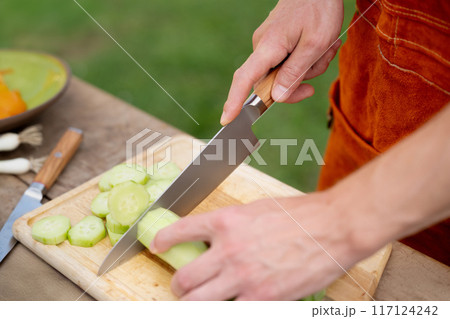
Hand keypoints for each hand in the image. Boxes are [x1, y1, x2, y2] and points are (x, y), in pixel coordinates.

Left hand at [151, 193, 363, 299]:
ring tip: (196, 302)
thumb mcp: (258, 209)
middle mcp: (228, 250)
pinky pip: (229, 313)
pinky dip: (224, 311)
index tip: (157, 245)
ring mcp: (243, 277)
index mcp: (227, 221)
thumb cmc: (301, 214)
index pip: (180, 231)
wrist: (334, 227)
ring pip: (197, 302)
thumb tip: (217, 237)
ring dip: (192, 304)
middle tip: (181, 286)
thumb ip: (233, 225)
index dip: (163, 240)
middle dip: (177, 285)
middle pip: (183, 277)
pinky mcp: (262, 298)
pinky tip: (226, 307)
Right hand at [221, 0, 343, 124]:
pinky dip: (306, 59)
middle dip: (299, 81)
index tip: (227, 119)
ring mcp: (268, 45)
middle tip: (321, 63)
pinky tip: (319, 45)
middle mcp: (263, 47)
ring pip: (285, 73)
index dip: (234, 101)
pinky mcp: (276, 43)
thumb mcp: (316, 43)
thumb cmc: (319, 8)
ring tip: (325, 47)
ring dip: (308, 67)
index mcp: (268, 47)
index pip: (244, 79)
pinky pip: (288, 62)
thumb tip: (276, 97)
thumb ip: (295, 72)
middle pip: (272, 83)